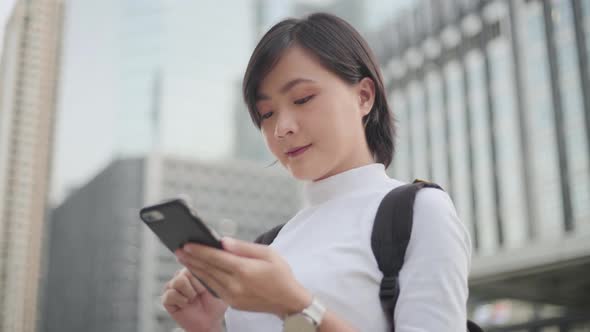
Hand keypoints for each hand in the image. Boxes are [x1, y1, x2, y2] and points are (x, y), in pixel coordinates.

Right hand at [161, 267, 227, 331]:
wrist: (209, 322)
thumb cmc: (215, 303)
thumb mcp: (217, 284)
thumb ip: (206, 272)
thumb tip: (195, 263)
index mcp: (194, 269)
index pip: (193, 262)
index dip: (201, 275)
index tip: (207, 285)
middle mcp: (181, 275)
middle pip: (185, 271)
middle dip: (197, 285)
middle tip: (200, 294)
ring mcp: (172, 286)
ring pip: (178, 281)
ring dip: (189, 293)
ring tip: (192, 299)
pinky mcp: (166, 298)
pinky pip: (170, 294)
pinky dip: (181, 301)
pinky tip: (186, 305)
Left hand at [175, 237, 312, 317]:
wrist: (289, 301)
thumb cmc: (281, 274)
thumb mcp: (268, 254)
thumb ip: (244, 247)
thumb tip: (223, 241)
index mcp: (244, 270)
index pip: (216, 258)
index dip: (199, 250)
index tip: (187, 244)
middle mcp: (236, 285)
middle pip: (208, 269)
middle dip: (191, 259)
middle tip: (178, 249)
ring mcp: (233, 296)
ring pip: (208, 280)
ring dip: (194, 269)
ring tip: (184, 258)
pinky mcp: (232, 303)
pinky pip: (214, 288)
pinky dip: (204, 278)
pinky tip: (198, 271)